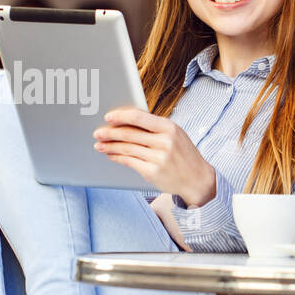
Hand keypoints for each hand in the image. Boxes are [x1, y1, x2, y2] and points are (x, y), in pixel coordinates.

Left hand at [93, 108, 216, 204]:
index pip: (139, 117)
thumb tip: (126, 119)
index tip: (108, 117)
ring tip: (100, 145)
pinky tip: (111, 155)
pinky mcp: (152, 172)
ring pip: (126, 148)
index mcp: (169, 127)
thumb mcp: (175, 134)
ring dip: (110, 146)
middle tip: (97, 132)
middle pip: (129, 133)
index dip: (120, 116)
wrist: (197, 179)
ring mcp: (158, 158)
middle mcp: (164, 142)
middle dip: (110, 133)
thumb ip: (154, 126)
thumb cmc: (183, 153)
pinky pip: (129, 162)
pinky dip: (117, 158)